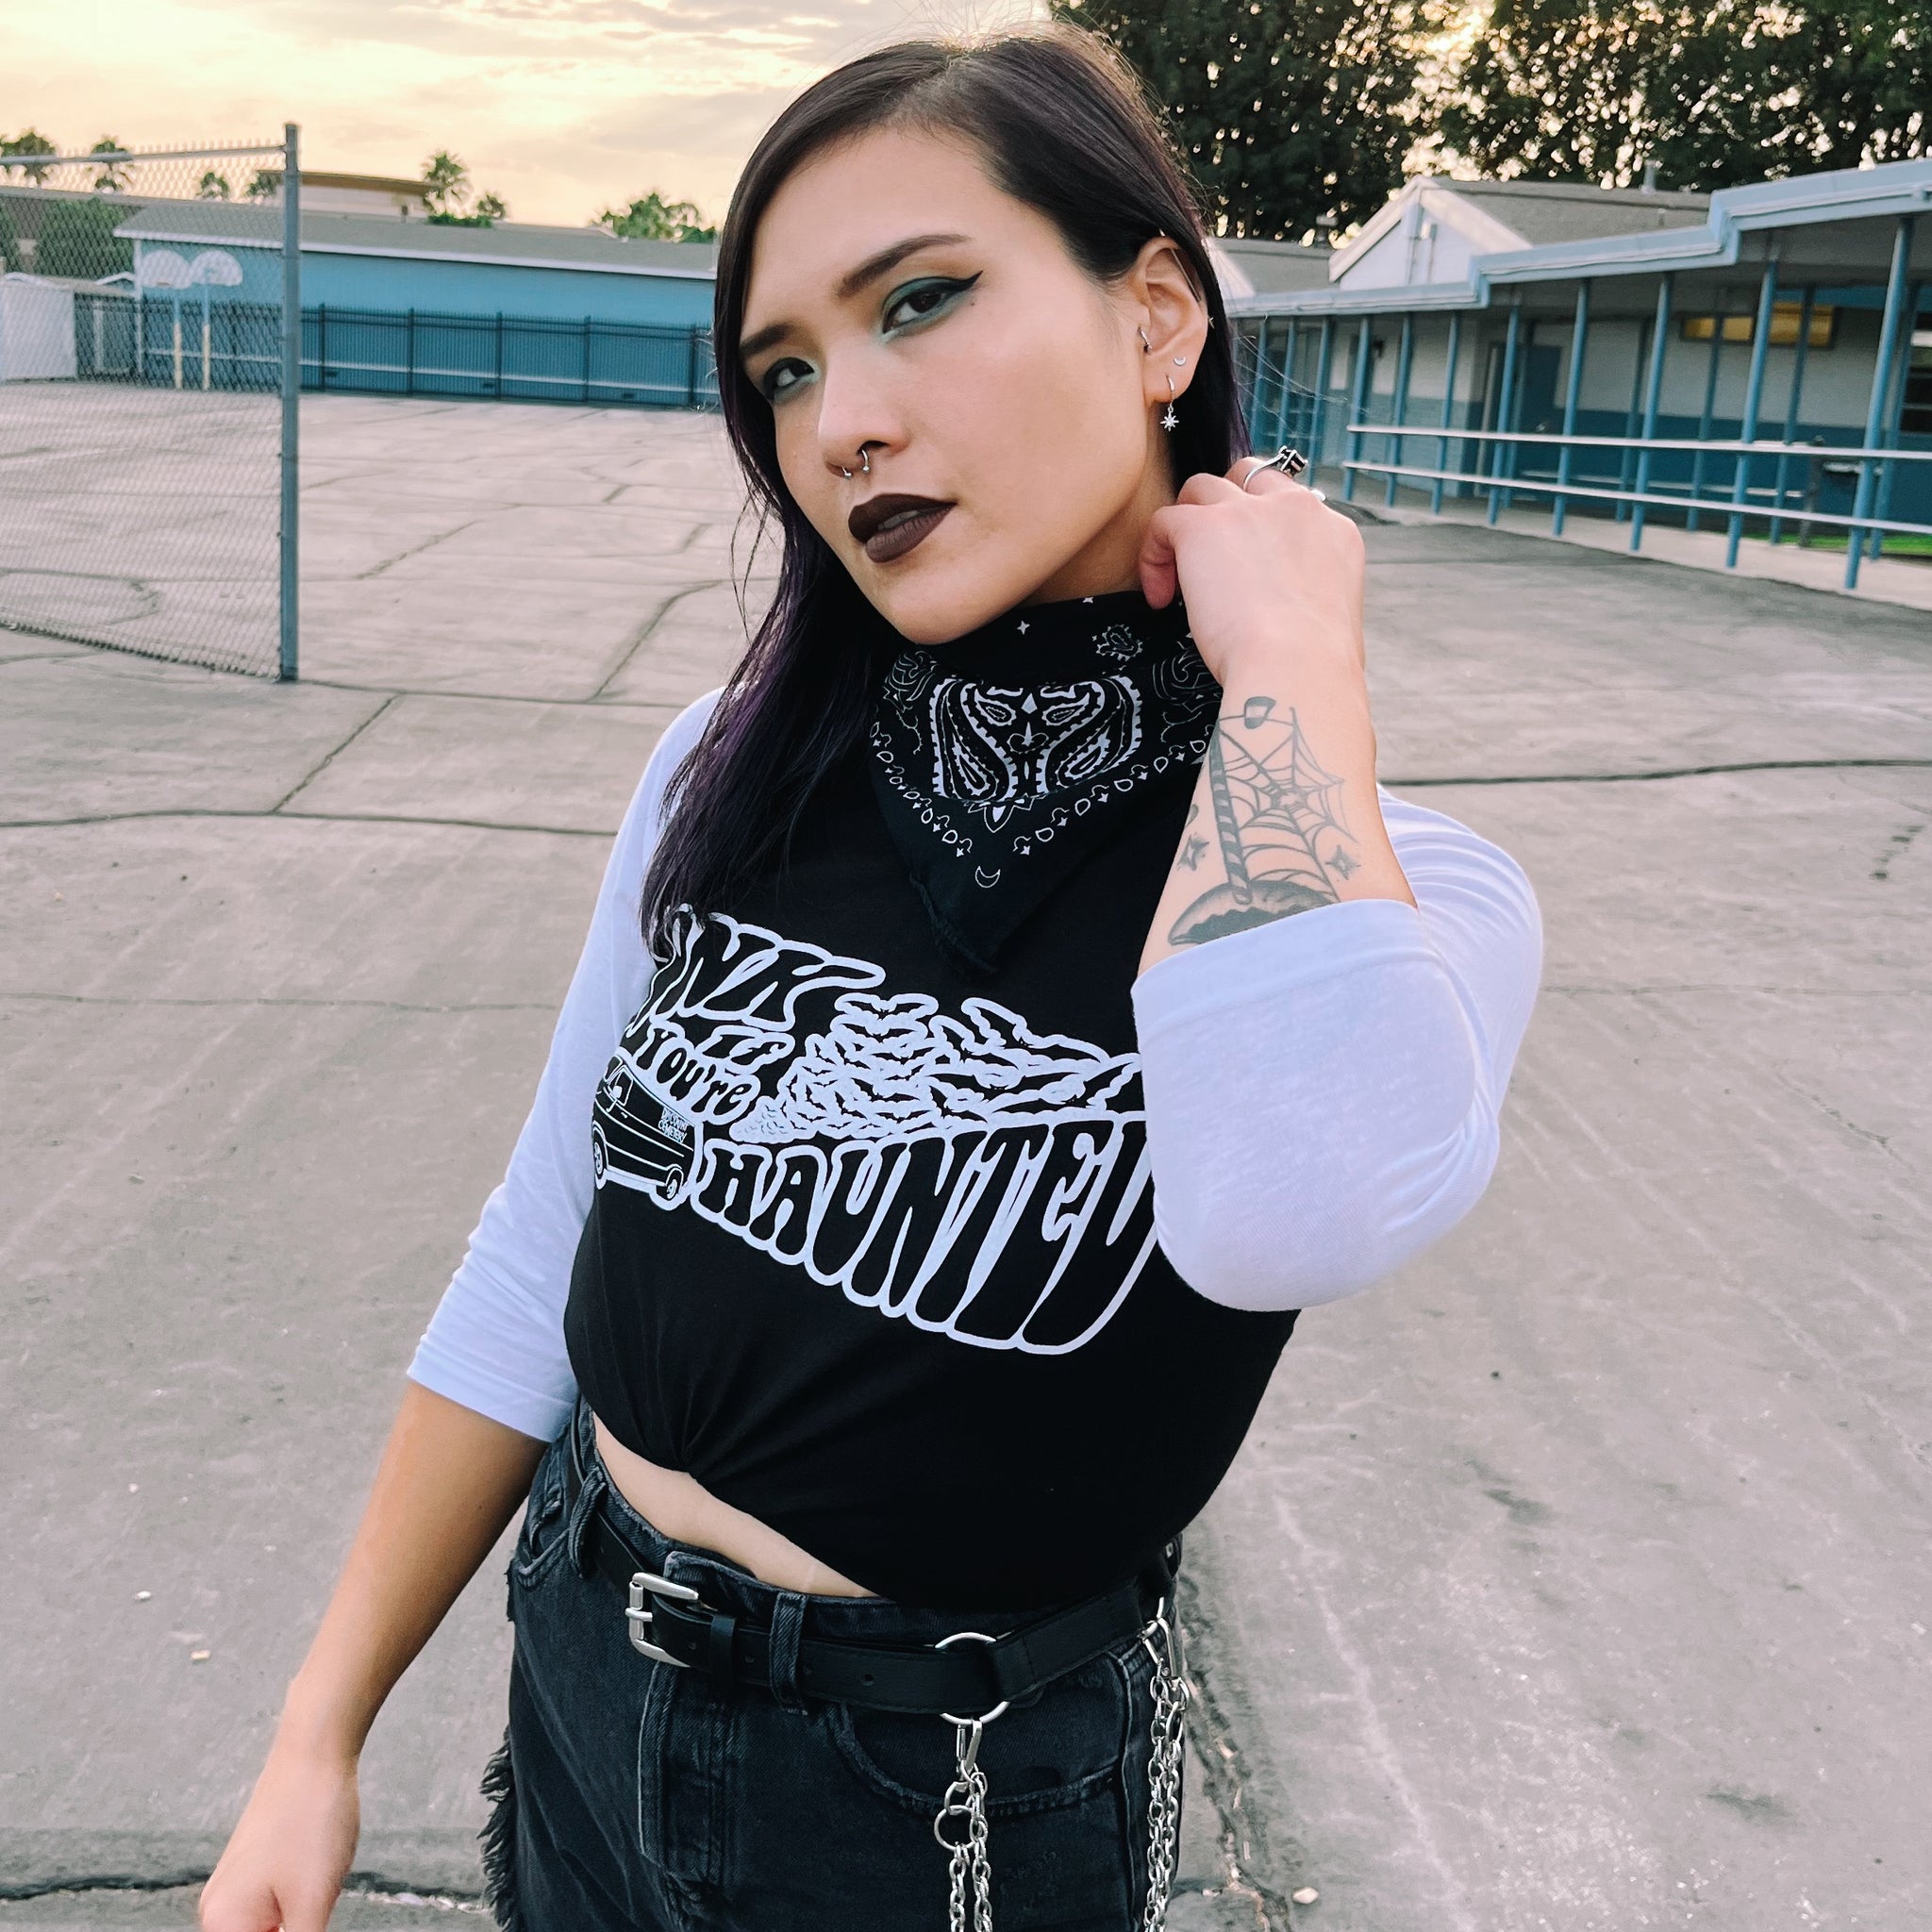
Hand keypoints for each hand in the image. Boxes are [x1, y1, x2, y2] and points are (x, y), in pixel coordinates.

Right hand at [199, 1738, 359, 1931]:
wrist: (316, 1751)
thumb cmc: (312, 1820)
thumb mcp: (312, 1905)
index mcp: (222, 1925)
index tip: (307, 1922)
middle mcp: (218, 1911)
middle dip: (296, 1928)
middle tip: (314, 1901)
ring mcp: (237, 1889)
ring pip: (270, 1931)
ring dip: (300, 1922)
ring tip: (319, 1876)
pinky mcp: (258, 1872)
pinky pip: (276, 1911)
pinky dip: (299, 1910)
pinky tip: (321, 1874)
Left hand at [1137, 459, 1365, 685]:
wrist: (1297, 667)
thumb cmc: (1316, 666)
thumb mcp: (1335, 621)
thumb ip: (1312, 599)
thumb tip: (1292, 616)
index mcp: (1333, 532)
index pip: (1291, 507)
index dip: (1263, 532)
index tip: (1249, 571)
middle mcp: (1296, 509)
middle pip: (1249, 477)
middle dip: (1224, 506)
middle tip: (1210, 556)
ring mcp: (1248, 512)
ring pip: (1201, 488)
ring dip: (1186, 525)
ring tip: (1180, 576)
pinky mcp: (1203, 527)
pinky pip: (1164, 520)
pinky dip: (1154, 554)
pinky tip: (1161, 598)